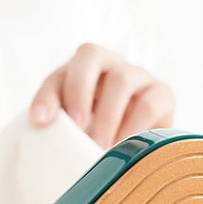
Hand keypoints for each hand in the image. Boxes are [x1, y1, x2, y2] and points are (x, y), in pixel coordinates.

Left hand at [29, 43, 174, 149]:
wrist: (133, 145)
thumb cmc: (92, 126)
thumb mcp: (67, 115)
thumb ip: (52, 111)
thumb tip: (39, 120)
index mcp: (88, 63)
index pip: (75, 57)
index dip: (62, 83)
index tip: (46, 120)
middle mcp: (115, 63)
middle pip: (95, 55)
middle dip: (80, 93)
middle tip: (76, 129)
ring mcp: (141, 77)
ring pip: (122, 80)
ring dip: (106, 117)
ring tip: (98, 148)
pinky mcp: (163, 97)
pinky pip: (151, 104)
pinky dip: (133, 128)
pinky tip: (123, 148)